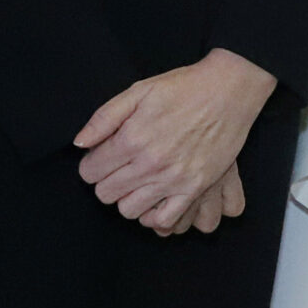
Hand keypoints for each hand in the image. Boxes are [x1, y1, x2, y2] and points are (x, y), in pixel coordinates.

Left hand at [75, 49, 275, 233]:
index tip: (100, 158)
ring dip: (127, 198)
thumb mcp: (138, 91)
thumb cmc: (182, 88)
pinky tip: (154, 197)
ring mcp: (173, 179)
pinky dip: (153, 214)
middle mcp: (150, 163)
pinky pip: (164, 219)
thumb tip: (80, 143)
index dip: (91, 165)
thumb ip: (104, 117)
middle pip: (106, 194)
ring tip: (135, 182)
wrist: (227, 91)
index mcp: (132, 138)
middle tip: (117, 169)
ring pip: (129, 210)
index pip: (90, 171)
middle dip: (105, 182)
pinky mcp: (195, 188)